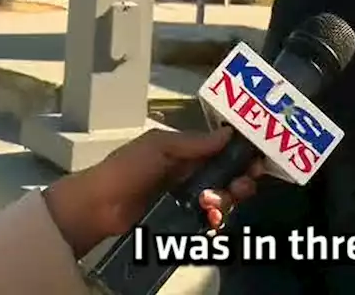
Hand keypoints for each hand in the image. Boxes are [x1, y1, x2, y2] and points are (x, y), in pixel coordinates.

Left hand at [42, 127, 264, 257]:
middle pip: (227, 174)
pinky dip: (217, 216)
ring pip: (221, 197)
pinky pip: (208, 218)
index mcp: (183, 152)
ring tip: (228, 198)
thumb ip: (194, 142)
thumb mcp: (159, 146)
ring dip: (231, 196)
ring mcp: (185, 199)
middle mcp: (188, 174)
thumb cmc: (127, 169)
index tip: (257, 156)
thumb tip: (229, 133)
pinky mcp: (181, 221)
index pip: (220, 149)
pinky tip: (216, 215)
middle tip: (248, 182)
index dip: (240, 152)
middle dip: (242, 176)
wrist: (97, 208)